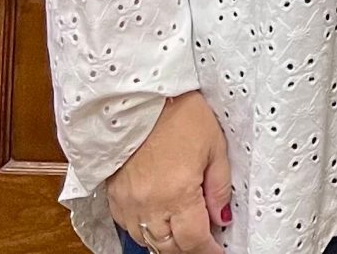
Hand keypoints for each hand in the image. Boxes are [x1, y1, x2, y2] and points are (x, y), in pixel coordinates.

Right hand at [107, 90, 231, 253]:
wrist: (138, 97)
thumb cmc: (179, 114)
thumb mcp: (214, 146)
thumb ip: (219, 187)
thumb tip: (222, 218)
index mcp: (178, 194)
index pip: (195, 240)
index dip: (210, 250)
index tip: (219, 250)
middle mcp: (149, 206)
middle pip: (170, 247)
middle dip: (190, 248)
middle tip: (206, 239)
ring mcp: (128, 204)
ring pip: (149, 242)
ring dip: (168, 242)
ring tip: (185, 230)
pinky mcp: (114, 197)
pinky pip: (130, 228)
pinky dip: (147, 231)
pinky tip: (160, 218)